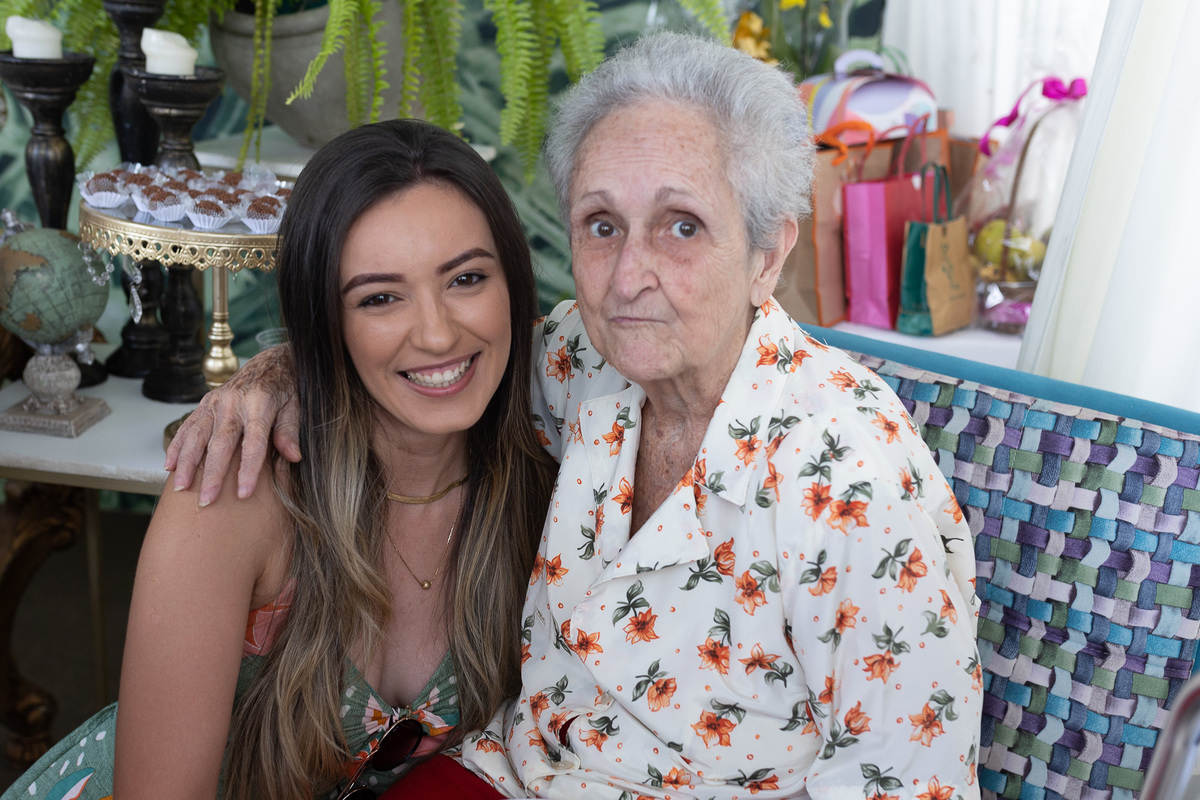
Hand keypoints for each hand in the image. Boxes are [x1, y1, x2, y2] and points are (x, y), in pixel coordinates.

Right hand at [164, 344, 299, 504]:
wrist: (271, 362)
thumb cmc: (286, 389)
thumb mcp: (296, 406)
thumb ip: (290, 431)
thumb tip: (293, 457)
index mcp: (260, 404)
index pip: (254, 443)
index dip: (249, 469)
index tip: (244, 493)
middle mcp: (233, 403)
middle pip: (221, 443)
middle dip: (212, 474)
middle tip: (206, 500)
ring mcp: (215, 402)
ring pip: (197, 435)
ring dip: (187, 463)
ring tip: (181, 488)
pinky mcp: (205, 403)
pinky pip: (188, 426)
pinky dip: (177, 446)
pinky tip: (169, 466)